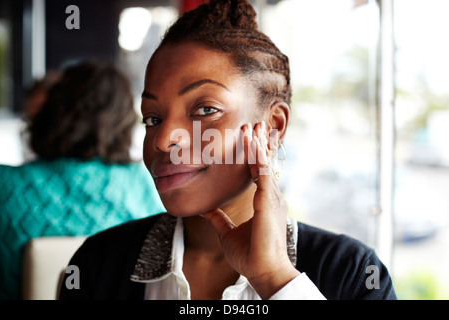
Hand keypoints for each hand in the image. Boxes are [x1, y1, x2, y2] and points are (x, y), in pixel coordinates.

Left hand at [202, 121, 298, 298]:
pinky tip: (252, 141)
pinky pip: (261, 172)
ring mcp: (272, 197)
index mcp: (265, 202)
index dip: (255, 155)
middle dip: (261, 143)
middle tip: (258, 124)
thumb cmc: (250, 255)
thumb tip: (204, 210)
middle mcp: (271, 196)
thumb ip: (218, 219)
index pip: (259, 172)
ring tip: (255, 124)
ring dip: (258, 143)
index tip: (250, 139)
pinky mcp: (268, 200)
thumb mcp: (228, 233)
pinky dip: (256, 155)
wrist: (263, 270)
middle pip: (265, 163)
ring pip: (264, 163)